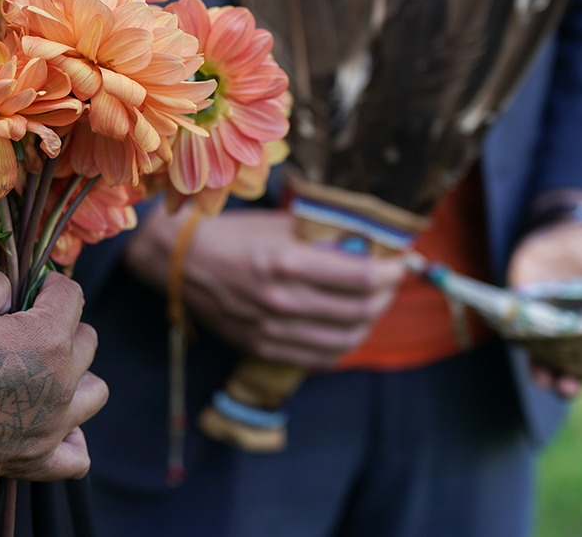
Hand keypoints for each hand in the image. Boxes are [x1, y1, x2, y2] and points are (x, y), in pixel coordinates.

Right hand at [0, 271, 107, 505]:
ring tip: (42, 372)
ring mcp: (49, 426)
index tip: (29, 288)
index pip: (72, 296)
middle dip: (62, 325)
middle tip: (22, 328)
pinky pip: (75, 456)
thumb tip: (15, 292)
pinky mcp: (30, 460)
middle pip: (87, 341)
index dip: (49, 284)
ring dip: (76, 376)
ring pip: (94, 393)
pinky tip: (50, 422)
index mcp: (48, 339)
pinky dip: (70, 438)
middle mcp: (60, 384)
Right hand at [126, 205, 405, 367]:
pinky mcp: (263, 346)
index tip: (400, 261)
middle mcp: (282, 300)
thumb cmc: (234, 234)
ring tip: (373, 304)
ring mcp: (272, 329)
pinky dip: (341, 343)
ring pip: (345, 339)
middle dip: (387, 295)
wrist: (180, 261)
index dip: (392, 271)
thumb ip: (325, 234)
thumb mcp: (281, 223)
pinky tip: (345, 326)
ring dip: (369, 321)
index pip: (362, 278)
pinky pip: (319, 356)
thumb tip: (370, 241)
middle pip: (360, 311)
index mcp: (287, 262)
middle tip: (391, 281)